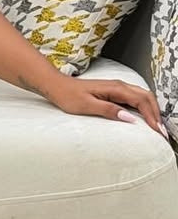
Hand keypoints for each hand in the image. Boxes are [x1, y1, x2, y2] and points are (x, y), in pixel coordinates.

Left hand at [43, 73, 168, 140]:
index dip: (153, 117)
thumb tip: (130, 117)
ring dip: (152, 110)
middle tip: (162, 132)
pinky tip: (145, 119)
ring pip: (142, 97)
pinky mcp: (113, 92)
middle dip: (157, 114)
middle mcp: (119, 86)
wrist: (56, 86)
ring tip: (157, 127)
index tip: (159, 132)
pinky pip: (134, 98)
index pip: (142, 102)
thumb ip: (109, 110)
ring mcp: (116, 88)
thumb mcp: (87, 106)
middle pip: (147, 97)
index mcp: (115, 88)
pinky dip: (144, 108)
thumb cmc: (68, 96)